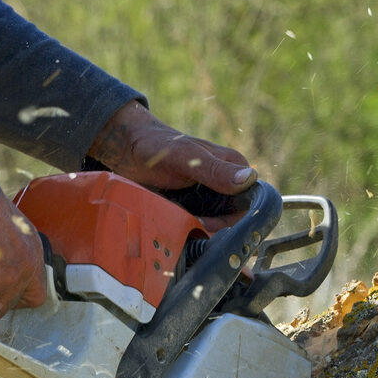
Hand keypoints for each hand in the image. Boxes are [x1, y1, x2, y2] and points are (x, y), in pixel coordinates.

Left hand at [87, 101, 256, 229]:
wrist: (128, 150)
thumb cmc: (156, 145)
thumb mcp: (185, 156)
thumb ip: (214, 169)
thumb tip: (248, 179)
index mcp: (234, 167)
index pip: (250, 203)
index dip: (234, 220)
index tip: (208, 223)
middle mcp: (227, 184)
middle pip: (234, 220)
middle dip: (215, 228)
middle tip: (190, 225)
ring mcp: (211, 198)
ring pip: (218, 227)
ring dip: (201, 231)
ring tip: (180, 222)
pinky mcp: (196, 208)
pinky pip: (201, 227)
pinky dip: (191, 232)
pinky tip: (177, 227)